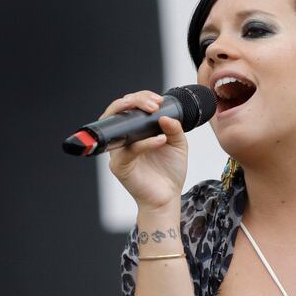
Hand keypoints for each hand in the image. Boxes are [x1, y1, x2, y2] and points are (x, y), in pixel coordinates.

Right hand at [105, 90, 188, 212]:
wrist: (168, 198)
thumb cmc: (169, 172)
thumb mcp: (178, 144)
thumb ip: (174, 128)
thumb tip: (165, 115)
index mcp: (134, 132)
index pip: (129, 107)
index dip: (141, 97)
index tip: (159, 100)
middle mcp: (123, 140)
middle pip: (118, 111)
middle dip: (135, 100)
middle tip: (155, 104)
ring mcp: (119, 153)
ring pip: (118, 127)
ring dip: (135, 114)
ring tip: (155, 113)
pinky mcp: (120, 167)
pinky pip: (129, 150)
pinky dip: (145, 143)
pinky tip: (160, 140)